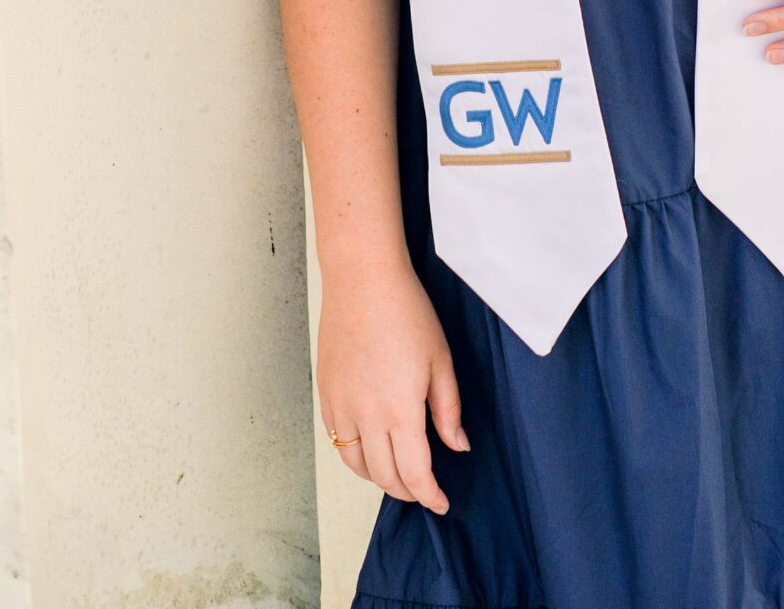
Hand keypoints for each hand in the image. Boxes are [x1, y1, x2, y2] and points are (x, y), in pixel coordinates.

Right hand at [317, 250, 468, 509]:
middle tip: (424, 490)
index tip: (441, 503)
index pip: (415, 473)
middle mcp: (365, 416)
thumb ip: (448, 409)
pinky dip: (355, 456)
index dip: (430, 495)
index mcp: (400, 410)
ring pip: (356, 465)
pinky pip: (337, 441)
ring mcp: (340, 406)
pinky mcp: (326, 394)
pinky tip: (370, 449)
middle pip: (384, 476)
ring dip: (379, 478)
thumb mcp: (440, 359)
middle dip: (407, 491)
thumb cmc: (407, 312)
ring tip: (398, 475)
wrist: (363, 279)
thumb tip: (457, 446)